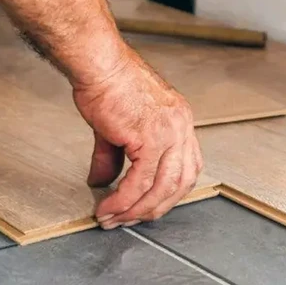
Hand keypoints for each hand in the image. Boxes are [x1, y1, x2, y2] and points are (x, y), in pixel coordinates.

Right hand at [73, 49, 203, 228]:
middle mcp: (181, 127)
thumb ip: (114, 157)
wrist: (99, 63)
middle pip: (179, 184)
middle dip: (154, 208)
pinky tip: (109, 208)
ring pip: (162, 188)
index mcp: (180, 121)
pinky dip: (124, 201)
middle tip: (130, 220)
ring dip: (137, 210)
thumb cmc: (107, 82)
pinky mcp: (150, 138)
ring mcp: (170, 133)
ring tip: (114, 219)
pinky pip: (140, 182)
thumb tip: (102, 182)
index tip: (148, 206)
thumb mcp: (115, 126)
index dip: (169, 193)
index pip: (187, 168)